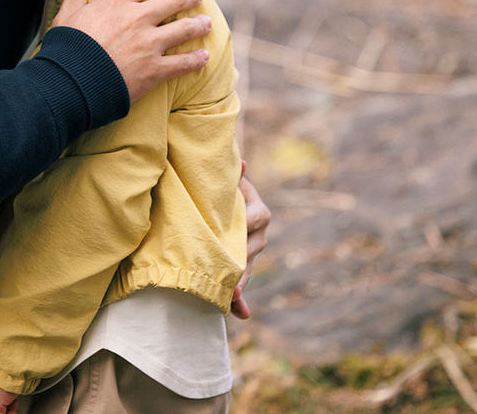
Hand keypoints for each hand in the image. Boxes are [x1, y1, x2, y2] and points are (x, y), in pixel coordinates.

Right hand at [49, 0, 211, 102]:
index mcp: (117, 2)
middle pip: (174, 1)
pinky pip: (183, 63)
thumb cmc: (66, 49)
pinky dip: (196, 60)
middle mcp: (138, 19)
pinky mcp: (154, 70)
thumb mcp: (66, 15)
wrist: (71, 84)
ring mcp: (149, 44)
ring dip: (199, 25)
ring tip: (206, 23)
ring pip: (184, 29)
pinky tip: (204, 57)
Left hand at [231, 167, 270, 319]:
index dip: (247, 223)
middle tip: (232, 271)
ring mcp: (250, 252)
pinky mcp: (240, 267)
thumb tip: (242, 162)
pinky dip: (239, 301)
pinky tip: (240, 314)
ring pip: (247, 269)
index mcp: (256, 210)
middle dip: (242, 262)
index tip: (239, 229)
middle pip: (252, 249)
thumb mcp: (225, 181)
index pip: (257, 217)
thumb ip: (233, 175)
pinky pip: (241, 285)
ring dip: (240, 284)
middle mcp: (257, 233)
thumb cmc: (220, 188)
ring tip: (231, 297)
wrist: (219, 201)